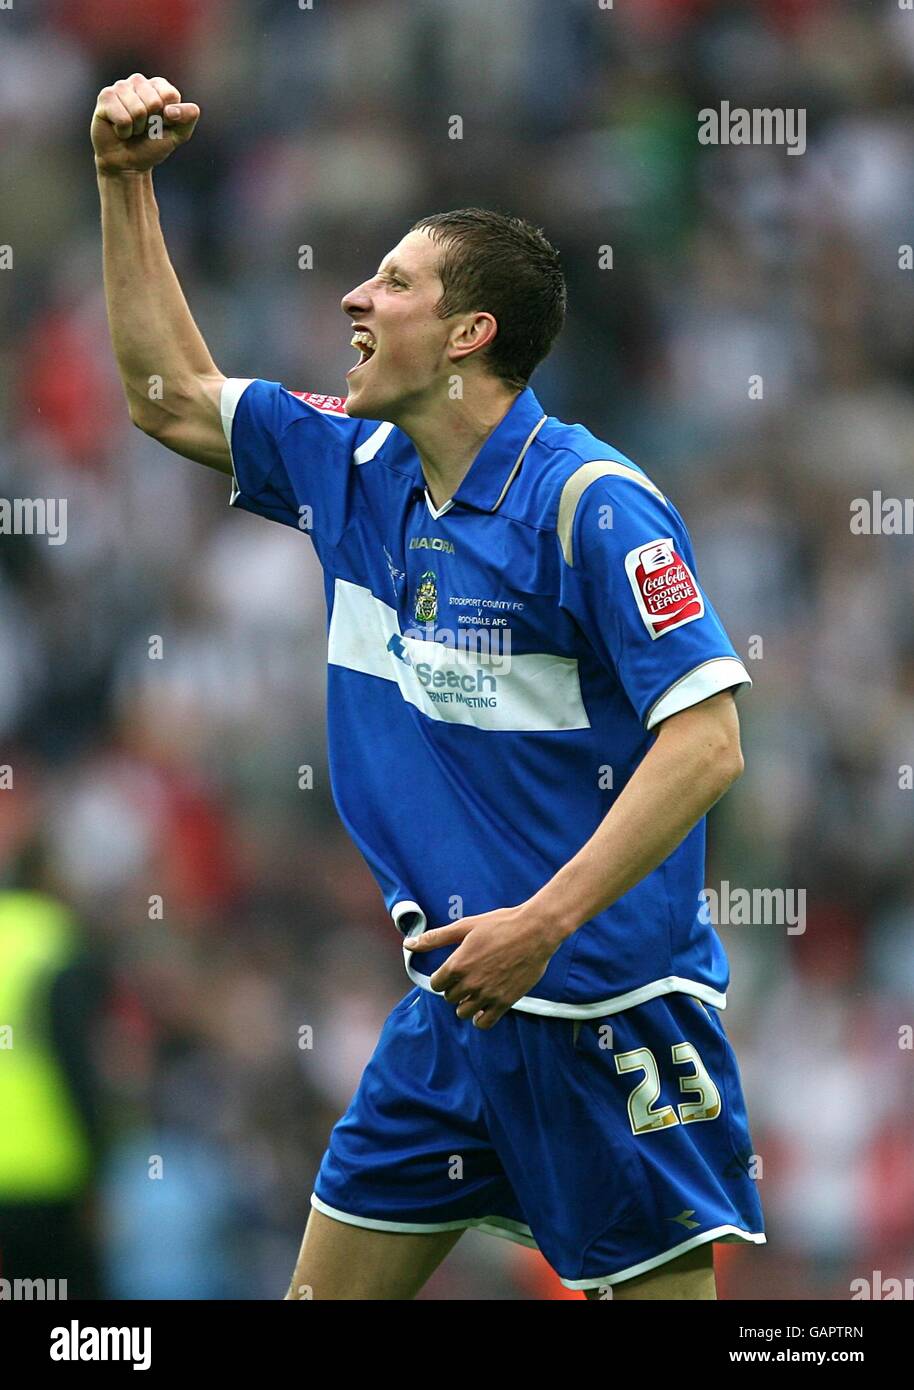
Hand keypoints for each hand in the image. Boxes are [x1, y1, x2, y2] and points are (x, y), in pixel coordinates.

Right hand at [92, 74, 199, 174]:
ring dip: (137, 128)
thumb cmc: (152, 145)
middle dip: (151, 123)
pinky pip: (123, 118)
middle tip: (143, 129)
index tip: (161, 124)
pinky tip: (119, 130)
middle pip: (154, 102)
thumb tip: (177, 110)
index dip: (169, 117)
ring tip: (132, 129)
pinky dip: (124, 131)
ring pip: (138, 110)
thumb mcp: (178, 134)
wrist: (128, 163)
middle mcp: (138, 82)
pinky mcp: (105, 97)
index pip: (171, 95)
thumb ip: (188, 118)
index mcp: (158, 86)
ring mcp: (120, 87)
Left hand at [403, 903, 565, 1028]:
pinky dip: (480, 1018)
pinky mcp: (504, 1002)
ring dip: (465, 1004)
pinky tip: (484, 1007)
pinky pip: (484, 1023)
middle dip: (454, 988)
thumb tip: (408, 944)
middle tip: (467, 976)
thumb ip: (435, 938)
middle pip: (449, 997)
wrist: (535, 931)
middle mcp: (470, 983)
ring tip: (475, 991)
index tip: (452, 971)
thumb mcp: (465, 927)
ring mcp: (487, 995)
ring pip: (463, 1012)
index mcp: (457, 964)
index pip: (436, 983)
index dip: (442, 977)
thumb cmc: (500, 924)